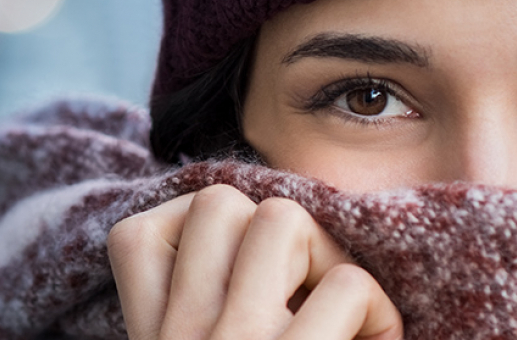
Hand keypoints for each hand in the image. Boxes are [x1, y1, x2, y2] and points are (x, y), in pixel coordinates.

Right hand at [107, 184, 403, 339]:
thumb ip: (197, 314)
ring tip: (342, 313)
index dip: (203, 236)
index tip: (244, 277)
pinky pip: (348, 285)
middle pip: (219, 203)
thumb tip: (254, 229)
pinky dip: (378, 312)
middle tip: (309, 289)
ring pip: (281, 219)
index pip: (137, 233)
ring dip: (326, 257)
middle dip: (278, 230)